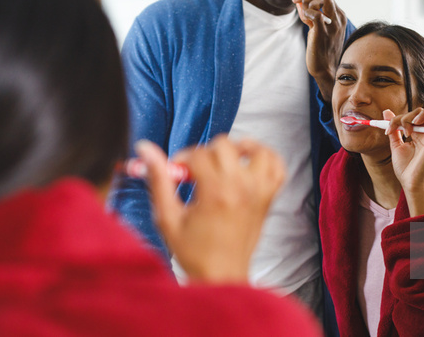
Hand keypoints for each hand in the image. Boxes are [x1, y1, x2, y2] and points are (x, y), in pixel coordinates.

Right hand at [136, 135, 285, 283]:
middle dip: (207, 152)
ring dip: (241, 149)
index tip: (177, 171)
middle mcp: (241, 188)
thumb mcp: (168, 217)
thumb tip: (146, 150)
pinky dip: (267, 160)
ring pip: (257, 150)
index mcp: (215, 192)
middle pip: (226, 146)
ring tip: (226, 160)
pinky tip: (250, 165)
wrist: (221, 276)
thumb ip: (158, 180)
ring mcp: (259, 192)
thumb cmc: (194, 252)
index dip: (183, 158)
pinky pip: (278, 167)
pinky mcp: (268, 199)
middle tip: (198, 170)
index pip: (198, 154)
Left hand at [293, 0, 346, 100]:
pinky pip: (316, 14)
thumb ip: (309, 15)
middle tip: (296, 1)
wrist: (326, 69)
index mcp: (339, 16)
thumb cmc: (321, 50)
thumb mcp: (317, 29)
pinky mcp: (322, 32)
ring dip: (308, 2)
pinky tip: (305, 21)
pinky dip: (307, 13)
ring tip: (303, 15)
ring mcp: (332, 25)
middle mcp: (338, 18)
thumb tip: (298, 2)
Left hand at [383, 108, 423, 215]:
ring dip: (420, 114)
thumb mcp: (395, 144)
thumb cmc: (405, 167)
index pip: (411, 116)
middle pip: (421, 112)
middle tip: (398, 129)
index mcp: (418, 133)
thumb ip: (393, 127)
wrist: (409, 182)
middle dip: (406, 116)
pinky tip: (422, 120)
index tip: (387, 130)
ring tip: (411, 123)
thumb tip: (386, 112)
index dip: (397, 119)